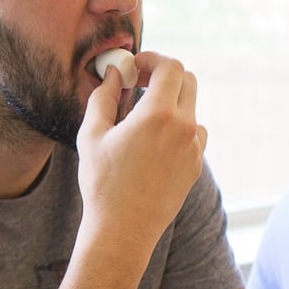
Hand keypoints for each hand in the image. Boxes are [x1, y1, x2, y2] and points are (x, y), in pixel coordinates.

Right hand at [76, 50, 206, 263]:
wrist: (123, 229)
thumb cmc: (102, 183)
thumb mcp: (92, 135)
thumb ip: (102, 97)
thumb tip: (113, 74)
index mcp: (158, 114)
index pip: (171, 67)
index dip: (153, 59)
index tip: (135, 67)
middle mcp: (184, 128)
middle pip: (188, 80)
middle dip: (165, 75)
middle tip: (140, 82)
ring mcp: (194, 148)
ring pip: (192, 108)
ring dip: (172, 102)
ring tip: (143, 115)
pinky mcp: (196, 166)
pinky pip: (194, 134)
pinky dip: (178, 127)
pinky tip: (154, 141)